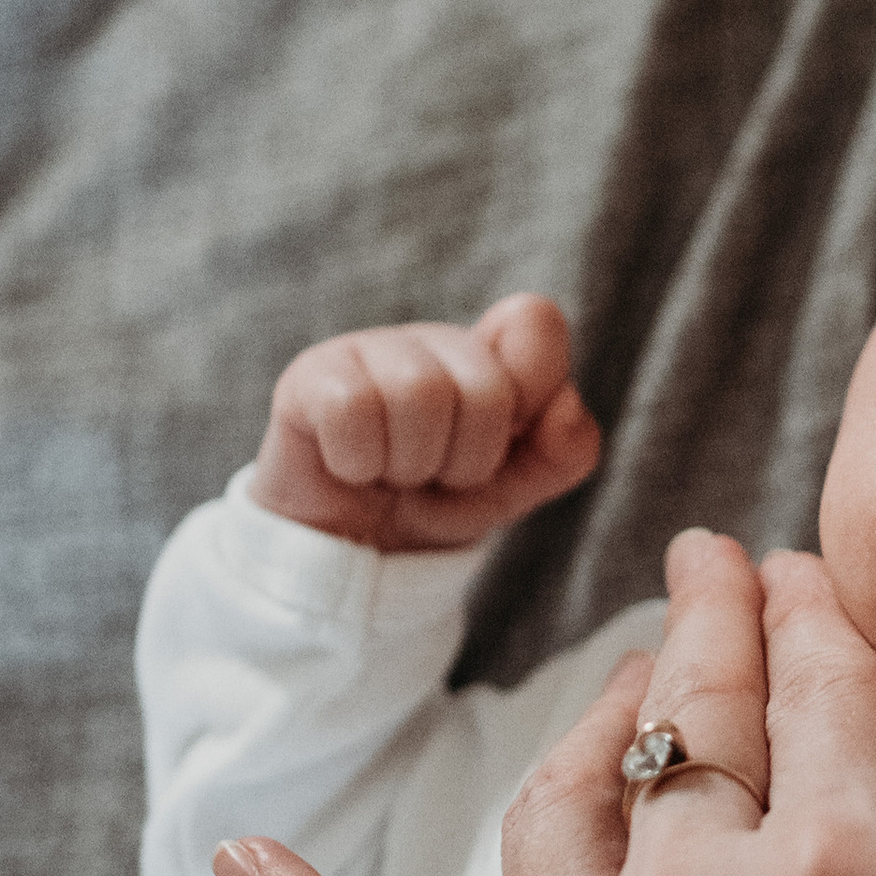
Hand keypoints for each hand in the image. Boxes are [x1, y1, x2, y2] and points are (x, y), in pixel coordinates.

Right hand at [246, 295, 600, 551]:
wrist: (355, 552)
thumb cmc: (436, 504)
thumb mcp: (515, 490)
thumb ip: (566, 451)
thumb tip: (565, 403)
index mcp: (490, 353)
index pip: (536, 322)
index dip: (531, 394)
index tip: (501, 443)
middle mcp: (432, 340)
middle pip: (483, 386)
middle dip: (468, 459)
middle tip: (437, 475)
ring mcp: (368, 349)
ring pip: (418, 392)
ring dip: (411, 464)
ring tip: (393, 473)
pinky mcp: (310, 375)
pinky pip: (352, 410)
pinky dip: (358, 462)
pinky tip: (350, 466)